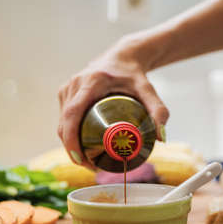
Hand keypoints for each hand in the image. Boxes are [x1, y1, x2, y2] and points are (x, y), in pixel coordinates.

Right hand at [57, 38, 168, 167]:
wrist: (122, 57)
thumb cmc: (134, 74)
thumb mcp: (148, 90)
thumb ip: (158, 111)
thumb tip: (161, 138)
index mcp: (91, 82)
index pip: (72, 114)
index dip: (71, 139)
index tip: (79, 159)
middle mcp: (74, 84)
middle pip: (64, 123)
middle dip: (73, 149)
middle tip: (92, 167)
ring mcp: (67, 89)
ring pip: (62, 123)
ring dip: (70, 144)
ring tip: (89, 161)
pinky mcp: (65, 93)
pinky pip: (63, 118)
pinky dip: (70, 135)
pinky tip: (83, 148)